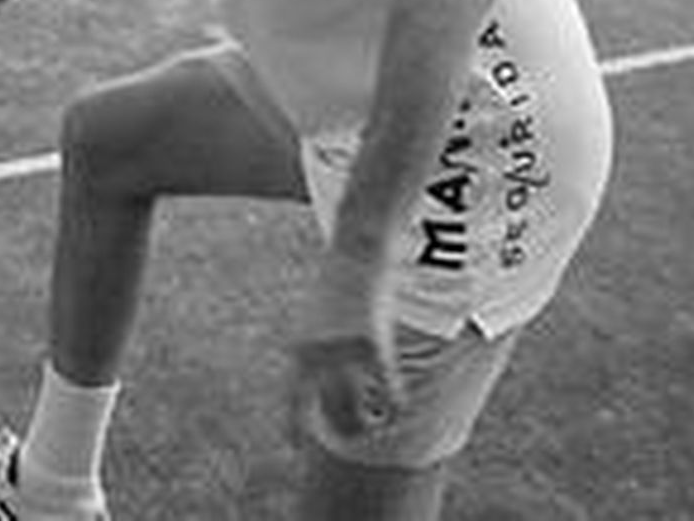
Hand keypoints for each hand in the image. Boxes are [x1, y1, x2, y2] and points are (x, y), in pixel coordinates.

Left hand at [286, 251, 402, 445]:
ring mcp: (344, 354)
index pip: (292, 402)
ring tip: (378, 423)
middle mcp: (316, 358)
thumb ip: (315, 344)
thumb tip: (320, 375)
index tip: (297, 449)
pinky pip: (387, 389)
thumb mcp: (317, 313)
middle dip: (345, 429)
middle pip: (329, 414)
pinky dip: (395, 401)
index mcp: (299, 351)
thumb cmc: (339, 278)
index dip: (295, 430)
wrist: (357, 246)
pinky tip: (401, 406)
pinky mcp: (373, 345)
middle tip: (359, 434)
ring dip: (368, 423)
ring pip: (357, 410)